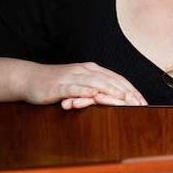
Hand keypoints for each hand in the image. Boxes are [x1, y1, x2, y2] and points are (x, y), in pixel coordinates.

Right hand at [21, 61, 147, 107]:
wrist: (29, 78)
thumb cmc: (56, 84)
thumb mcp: (79, 84)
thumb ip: (95, 88)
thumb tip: (114, 99)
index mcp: (92, 70)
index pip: (117, 78)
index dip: (132, 89)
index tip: (143, 101)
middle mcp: (84, 70)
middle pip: (110, 80)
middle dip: (127, 92)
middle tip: (140, 103)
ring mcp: (72, 76)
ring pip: (95, 82)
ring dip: (111, 90)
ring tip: (124, 97)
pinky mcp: (59, 85)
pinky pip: (74, 87)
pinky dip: (85, 90)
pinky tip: (94, 94)